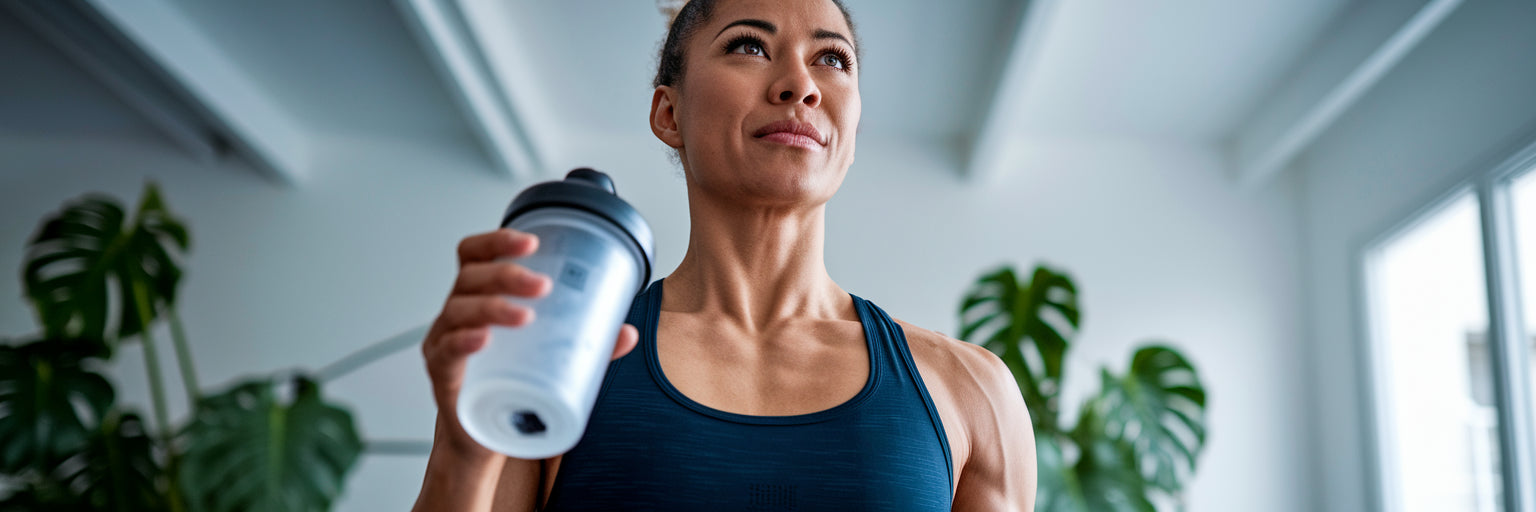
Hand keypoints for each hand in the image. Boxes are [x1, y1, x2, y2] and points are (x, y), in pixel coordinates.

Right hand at [421, 228, 638, 459]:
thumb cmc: (509, 386)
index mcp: (479, 297)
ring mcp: (445, 342)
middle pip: (470, 277)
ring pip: (458, 310)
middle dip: (506, 275)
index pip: (475, 254)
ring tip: (525, 316)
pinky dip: (463, 342)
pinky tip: (484, 339)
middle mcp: (457, 312)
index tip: (532, 242)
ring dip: (492, 307)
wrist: (481, 437)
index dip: (497, 241)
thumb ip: (586, 346)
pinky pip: (446, 351)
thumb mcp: (547, 358)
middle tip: (543, 286)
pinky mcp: (442, 374)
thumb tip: (628, 333)